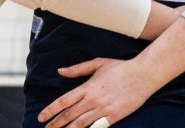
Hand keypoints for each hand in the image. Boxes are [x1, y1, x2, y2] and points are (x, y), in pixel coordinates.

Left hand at [40, 58, 155, 126]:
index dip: (51, 110)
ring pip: (81, 124)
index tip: (41, 117)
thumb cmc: (120, 67)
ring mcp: (104, 109)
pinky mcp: (114, 117)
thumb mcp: (98, 63)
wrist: (143, 74)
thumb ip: (78, 69)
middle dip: (55, 124)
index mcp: (88, 87)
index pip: (64, 101)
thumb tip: (60, 71)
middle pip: (69, 115)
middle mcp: (93, 100)